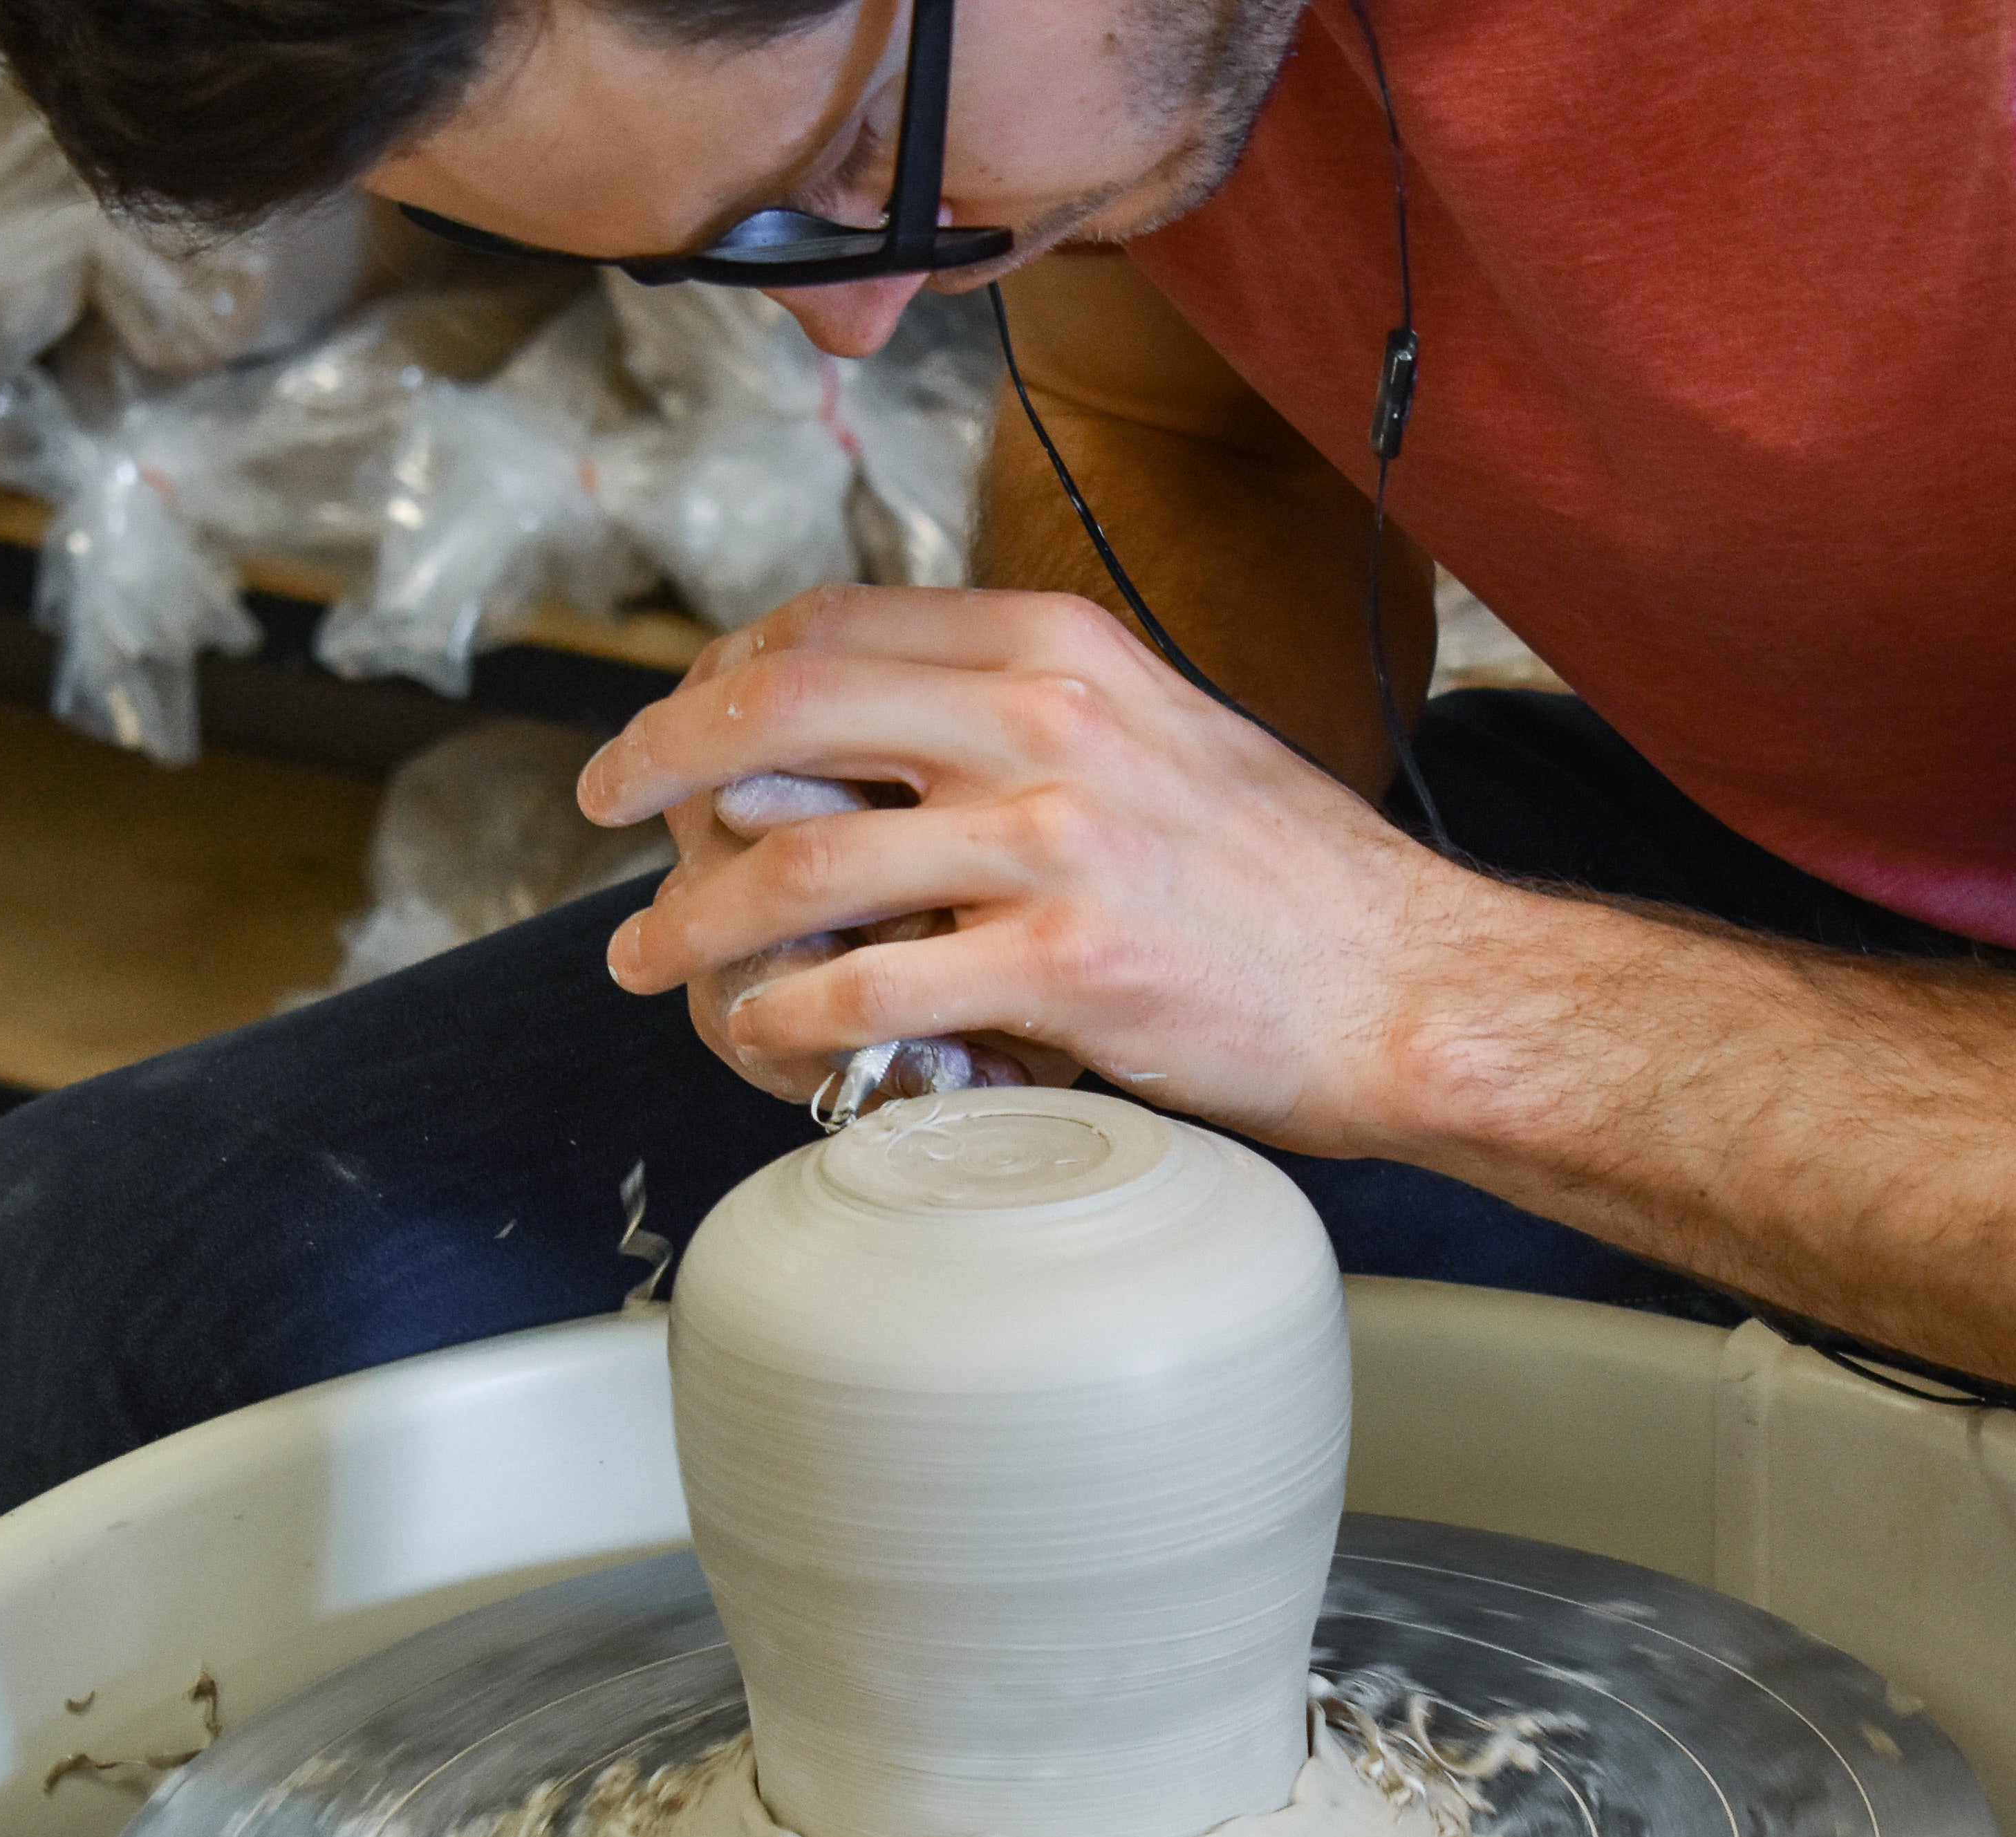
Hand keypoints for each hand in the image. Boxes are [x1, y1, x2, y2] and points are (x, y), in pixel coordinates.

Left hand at [580, 584, 1480, 1152]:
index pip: (833, 623)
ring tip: (650, 958)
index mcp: (1063, 648)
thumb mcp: (1154, 737)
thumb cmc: (1287, 886)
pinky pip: (871, 987)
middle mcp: (1049, 719)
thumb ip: (1022, 717)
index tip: (669, 725)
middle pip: (781, 707)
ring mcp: (1055, 841)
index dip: (715, 673)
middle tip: (602, 808)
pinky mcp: (1065, 964)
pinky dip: (792, 1017)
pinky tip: (767, 1034)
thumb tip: (871, 737)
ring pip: (801, 860)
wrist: (1414, 984)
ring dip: (695, 918)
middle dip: (656, 759)